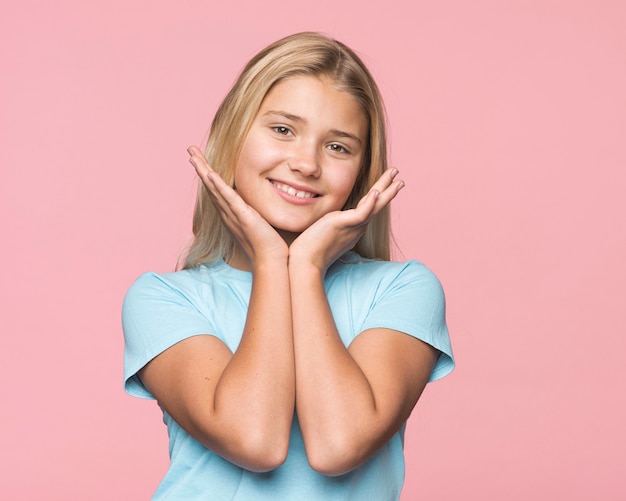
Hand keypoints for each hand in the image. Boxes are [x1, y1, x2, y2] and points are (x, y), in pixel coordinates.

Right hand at [187, 146, 287, 267]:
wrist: (271, 260)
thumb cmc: (269, 244)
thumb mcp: (260, 221)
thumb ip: (257, 210)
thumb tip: (263, 199)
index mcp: (232, 212)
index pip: (217, 189)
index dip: (207, 172)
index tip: (199, 157)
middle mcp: (228, 213)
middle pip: (210, 185)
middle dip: (200, 166)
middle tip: (190, 149)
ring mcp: (233, 214)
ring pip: (215, 189)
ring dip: (204, 171)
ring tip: (193, 156)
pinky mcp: (243, 217)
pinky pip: (229, 199)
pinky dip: (219, 186)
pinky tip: (210, 174)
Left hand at [289, 167, 403, 273]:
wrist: (306, 262)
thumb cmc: (311, 250)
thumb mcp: (326, 233)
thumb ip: (332, 226)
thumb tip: (329, 223)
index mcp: (354, 228)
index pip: (369, 208)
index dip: (379, 196)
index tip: (386, 186)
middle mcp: (357, 227)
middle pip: (377, 205)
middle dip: (389, 191)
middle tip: (401, 179)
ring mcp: (352, 227)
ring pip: (375, 206)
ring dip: (387, 192)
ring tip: (397, 179)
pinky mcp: (343, 225)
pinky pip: (361, 213)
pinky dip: (370, 203)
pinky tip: (376, 193)